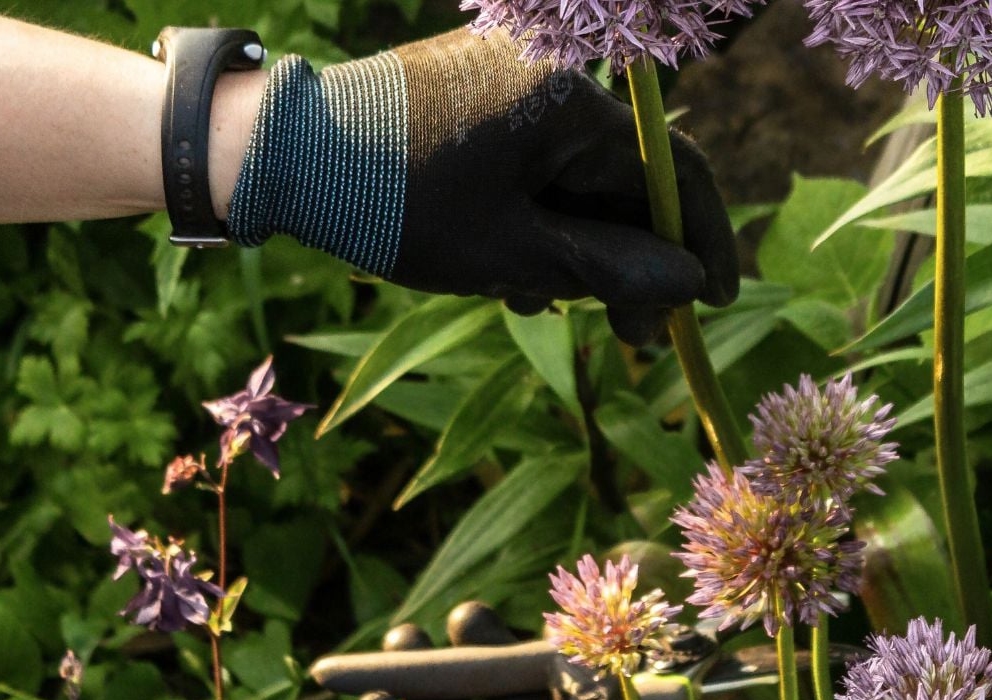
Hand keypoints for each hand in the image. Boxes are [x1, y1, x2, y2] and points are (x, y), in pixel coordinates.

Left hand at [226, 29, 738, 345]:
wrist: (276, 151)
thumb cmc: (394, 205)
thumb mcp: (510, 253)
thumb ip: (608, 269)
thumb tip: (688, 283)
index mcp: (569, 99)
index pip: (669, 171)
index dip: (701, 241)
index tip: (714, 300)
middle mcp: (550, 71)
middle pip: (621, 176)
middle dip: (628, 259)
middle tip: (631, 337)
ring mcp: (509, 76)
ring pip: (575, 174)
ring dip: (576, 246)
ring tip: (543, 308)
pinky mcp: (475, 90)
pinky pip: (533, 158)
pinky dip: (536, 214)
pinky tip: (512, 271)